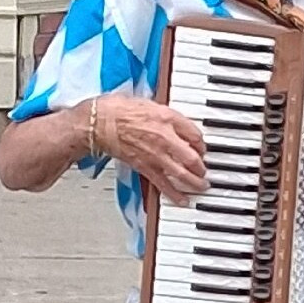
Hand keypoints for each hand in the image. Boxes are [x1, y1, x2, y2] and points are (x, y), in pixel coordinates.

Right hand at [92, 94, 208, 205]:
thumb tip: (174, 121)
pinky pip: (163, 184)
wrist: (98, 123)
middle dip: (202, 165)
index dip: (201, 143)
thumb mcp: (148, 102)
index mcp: (167, 118)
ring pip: (183, 173)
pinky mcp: (145, 168)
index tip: (201, 147)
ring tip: (202, 186)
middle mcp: (165, 137)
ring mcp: (156, 155)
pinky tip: (183, 200)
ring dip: (195, 182)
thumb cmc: (117, 110)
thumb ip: (164, 114)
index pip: (195, 134)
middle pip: (193, 157)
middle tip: (205, 169)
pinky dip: (174, 194)